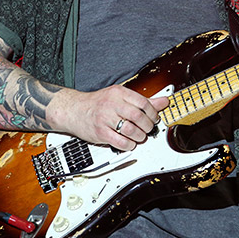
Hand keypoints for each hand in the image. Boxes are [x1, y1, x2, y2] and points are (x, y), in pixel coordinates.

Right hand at [50, 84, 169, 151]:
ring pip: (131, 130)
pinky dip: (128, 145)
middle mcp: (112, 104)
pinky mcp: (100, 133)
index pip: (143, 102)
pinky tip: (129, 143)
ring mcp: (105, 118)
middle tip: (147, 128)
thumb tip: (164, 102)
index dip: (153, 113)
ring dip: (140, 136)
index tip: (154, 118)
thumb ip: (143, 100)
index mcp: (119, 93)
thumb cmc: (98, 103)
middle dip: (147, 126)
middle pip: (138, 116)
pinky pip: (120, 142)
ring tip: (139, 136)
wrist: (74, 110)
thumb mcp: (120, 96)